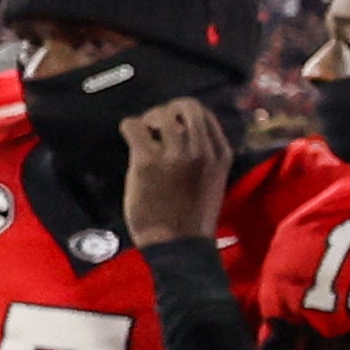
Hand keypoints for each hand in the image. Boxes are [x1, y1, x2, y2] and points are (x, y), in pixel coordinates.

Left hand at [119, 97, 231, 248]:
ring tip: (144, 137)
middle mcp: (201, 149)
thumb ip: (204, 155)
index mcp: (221, 154)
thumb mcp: (212, 180)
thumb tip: (181, 132)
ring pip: (159, 113)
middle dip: (166, 111)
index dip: (183, 114)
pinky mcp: (148, 161)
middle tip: (156, 128)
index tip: (173, 127)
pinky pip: (134, 126)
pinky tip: (130, 141)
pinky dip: (129, 128)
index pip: (204, 114)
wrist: (179, 243)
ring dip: (147, 120)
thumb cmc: (194, 216)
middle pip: (185, 106)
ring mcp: (175, 154)